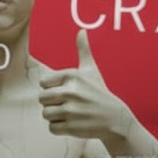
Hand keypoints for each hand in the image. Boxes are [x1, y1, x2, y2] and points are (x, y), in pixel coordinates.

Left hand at [38, 29, 130, 143]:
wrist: (115, 119)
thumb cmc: (99, 92)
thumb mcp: (91, 70)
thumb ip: (83, 50)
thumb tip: (82, 30)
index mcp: (71, 76)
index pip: (43, 82)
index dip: (52, 88)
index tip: (65, 91)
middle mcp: (70, 92)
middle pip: (42, 98)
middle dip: (52, 103)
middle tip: (67, 104)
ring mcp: (71, 110)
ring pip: (45, 113)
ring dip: (55, 116)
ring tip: (69, 113)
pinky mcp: (72, 127)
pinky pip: (51, 127)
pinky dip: (59, 128)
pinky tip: (71, 123)